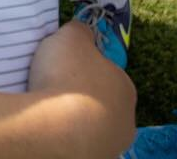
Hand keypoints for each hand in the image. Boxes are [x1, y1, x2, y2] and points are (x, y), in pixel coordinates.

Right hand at [26, 20, 134, 157]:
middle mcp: (127, 119)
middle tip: (56, 86)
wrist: (59, 129)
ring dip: (76, 117)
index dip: (85, 66)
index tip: (65, 64)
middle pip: (102, 100)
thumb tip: (83, 31)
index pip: (107, 71)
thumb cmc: (68, 78)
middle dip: (83, 94)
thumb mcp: (71, 37)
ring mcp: (112, 144)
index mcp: (126, 86)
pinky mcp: (95, 158)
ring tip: (49, 108)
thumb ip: (80, 30)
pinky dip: (68, 134)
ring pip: (92, 124)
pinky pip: (80, 142)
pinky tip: (51, 126)